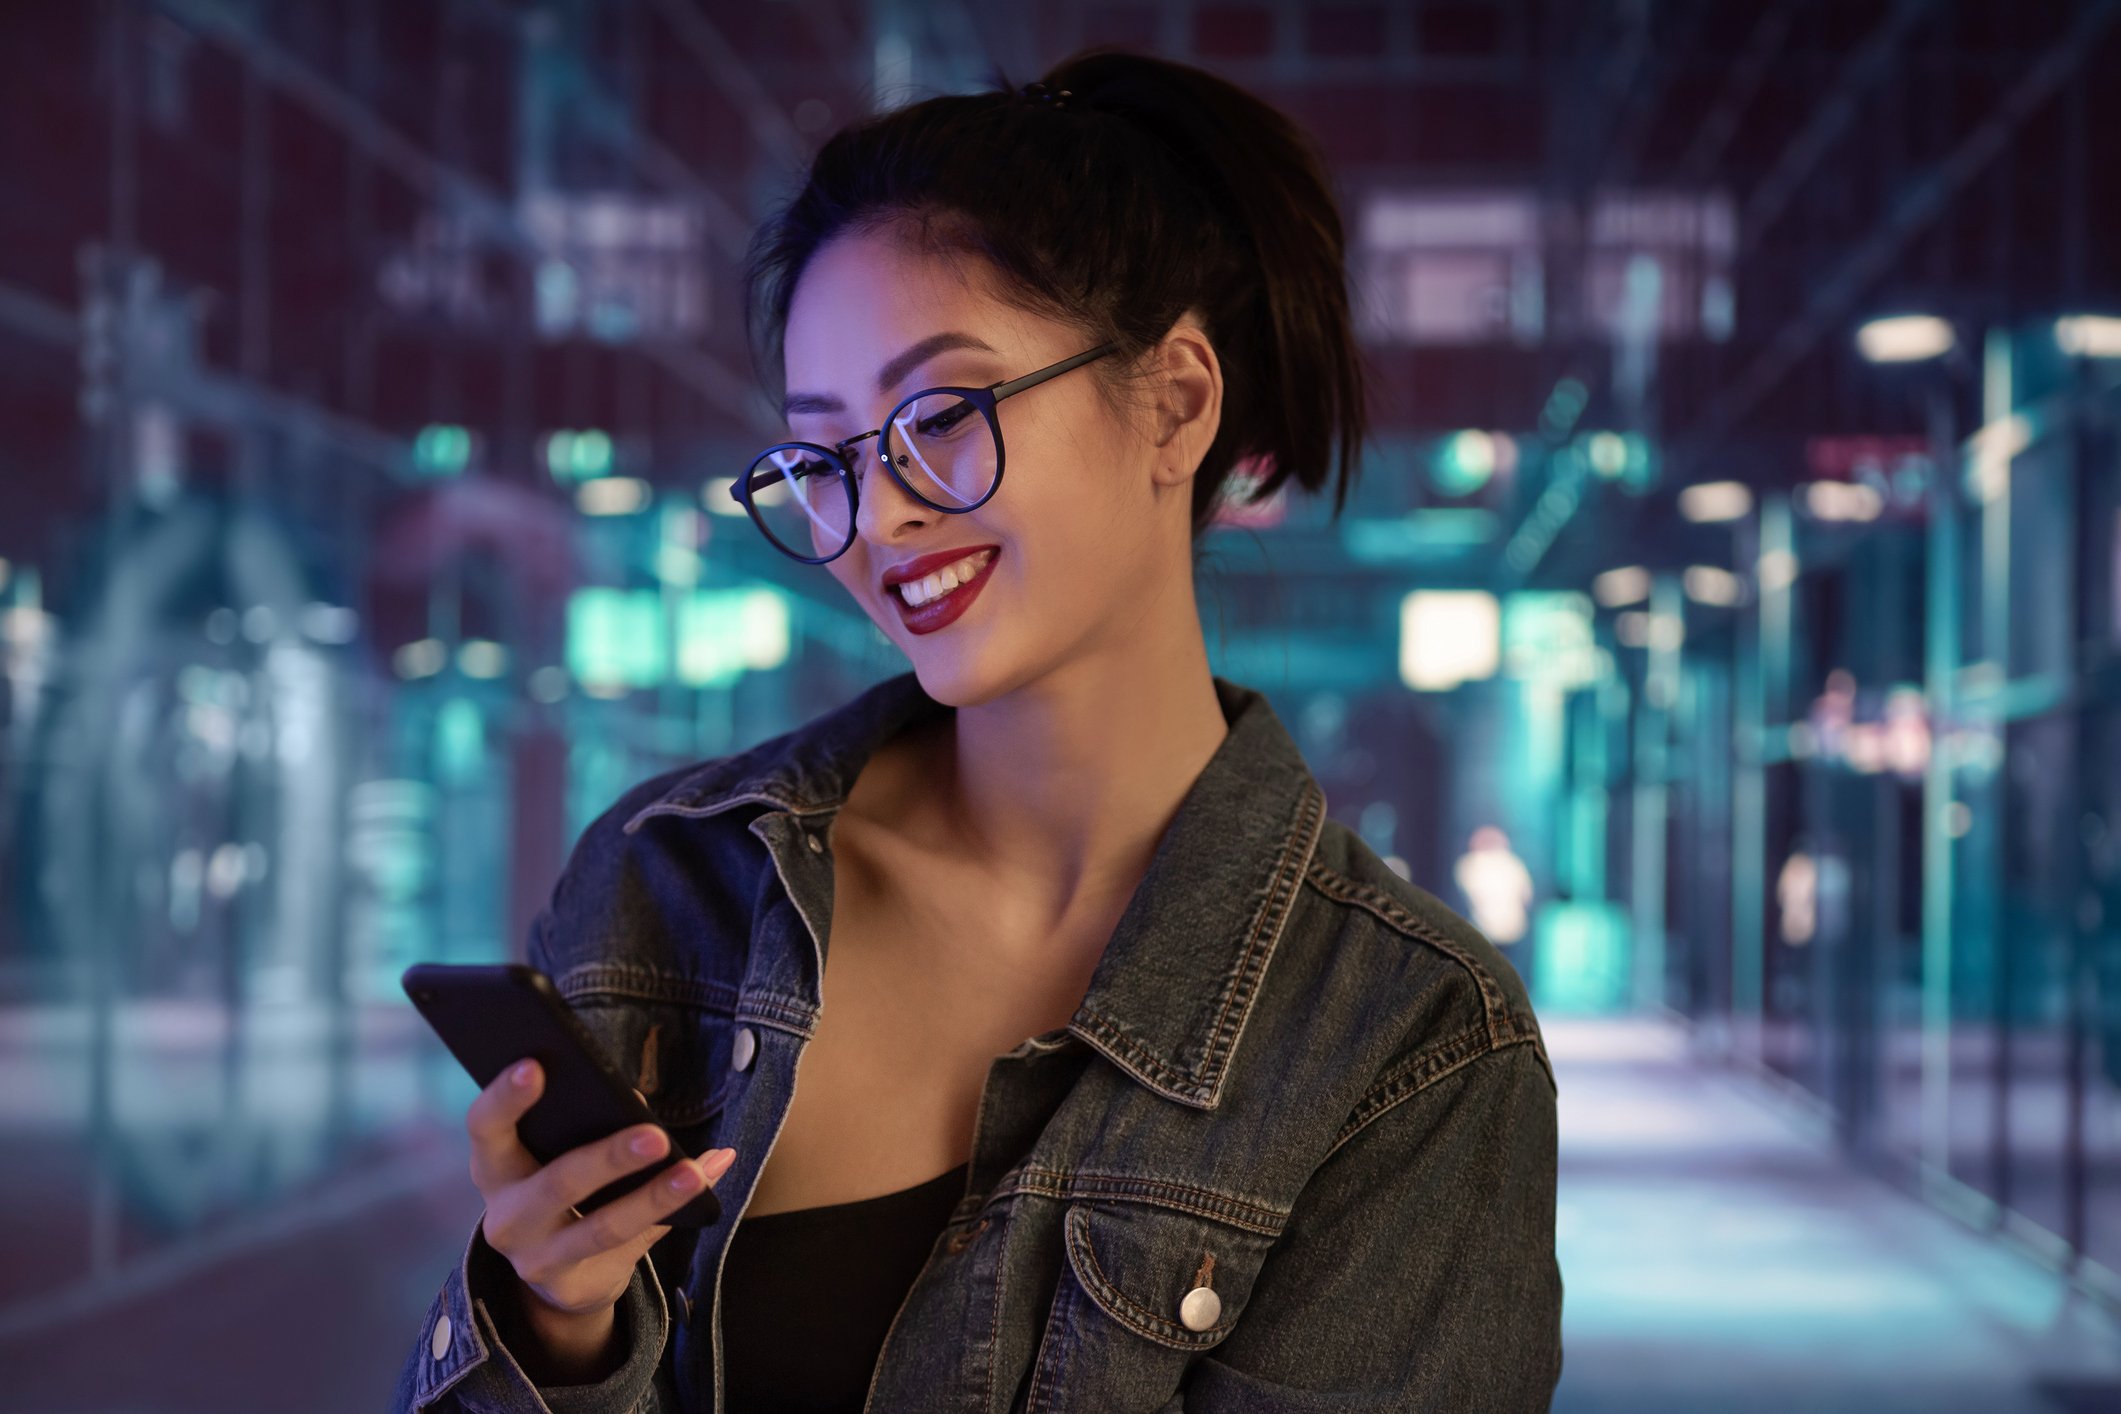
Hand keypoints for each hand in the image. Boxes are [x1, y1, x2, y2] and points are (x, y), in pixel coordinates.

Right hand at [466, 1057, 736, 1375]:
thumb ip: (588, 1127)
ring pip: (602, 1227)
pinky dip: (673, 1213)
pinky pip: (633, 1246)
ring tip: (694, 1173)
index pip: (486, 1127)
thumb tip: (635, 1102)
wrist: (556, 1278)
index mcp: (495, 1166)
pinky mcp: (572, 1286)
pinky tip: (707, 1183)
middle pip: (557, 1183)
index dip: (506, 1097)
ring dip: (654, 1197)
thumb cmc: (560, 1192)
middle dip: (609, 1158)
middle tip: (654, 1135)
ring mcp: (536, 1258)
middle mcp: (505, 1216)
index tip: (536, 1065)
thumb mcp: (555, 1159)